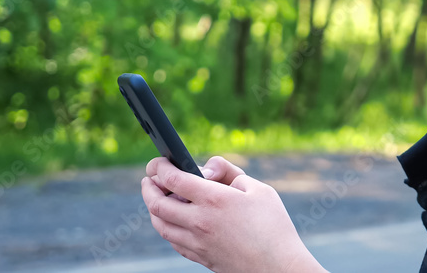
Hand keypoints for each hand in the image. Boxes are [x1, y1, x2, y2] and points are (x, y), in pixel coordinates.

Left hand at [141, 155, 323, 272]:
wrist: (278, 268)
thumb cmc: (273, 226)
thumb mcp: (259, 188)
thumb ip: (230, 173)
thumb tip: (206, 170)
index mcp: (214, 199)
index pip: (173, 179)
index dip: (159, 168)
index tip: (157, 163)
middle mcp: (200, 221)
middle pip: (157, 204)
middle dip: (148, 188)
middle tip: (149, 179)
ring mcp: (197, 243)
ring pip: (161, 225)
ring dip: (153, 209)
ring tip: (157, 199)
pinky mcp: (200, 258)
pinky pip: (173, 242)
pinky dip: (167, 228)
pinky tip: (174, 222)